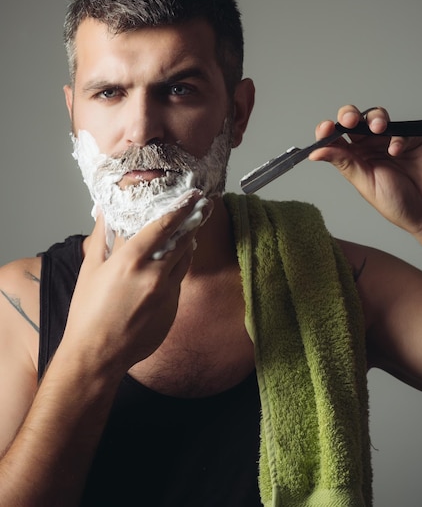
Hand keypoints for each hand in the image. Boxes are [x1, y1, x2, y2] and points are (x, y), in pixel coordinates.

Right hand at [62, 191, 212, 373]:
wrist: (97, 355)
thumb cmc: (88, 313)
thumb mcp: (90, 269)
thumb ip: (101, 237)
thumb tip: (105, 214)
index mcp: (132, 260)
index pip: (164, 226)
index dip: (181, 208)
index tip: (192, 196)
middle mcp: (155, 275)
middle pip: (183, 241)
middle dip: (193, 223)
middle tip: (202, 207)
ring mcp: (167, 294)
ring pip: (185, 262)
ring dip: (187, 247)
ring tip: (188, 234)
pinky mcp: (172, 310)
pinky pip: (178, 284)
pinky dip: (175, 273)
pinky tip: (167, 270)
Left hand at [309, 105, 421, 244]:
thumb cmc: (397, 203)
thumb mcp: (365, 184)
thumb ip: (344, 163)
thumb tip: (315, 153)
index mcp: (353, 157)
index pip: (335, 138)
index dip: (327, 130)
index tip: (325, 130)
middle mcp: (369, 146)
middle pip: (353, 120)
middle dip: (349, 115)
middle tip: (349, 120)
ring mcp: (390, 139)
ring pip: (376, 117)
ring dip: (373, 119)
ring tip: (377, 129)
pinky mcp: (412, 137)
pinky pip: (401, 128)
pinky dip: (397, 136)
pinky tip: (397, 150)